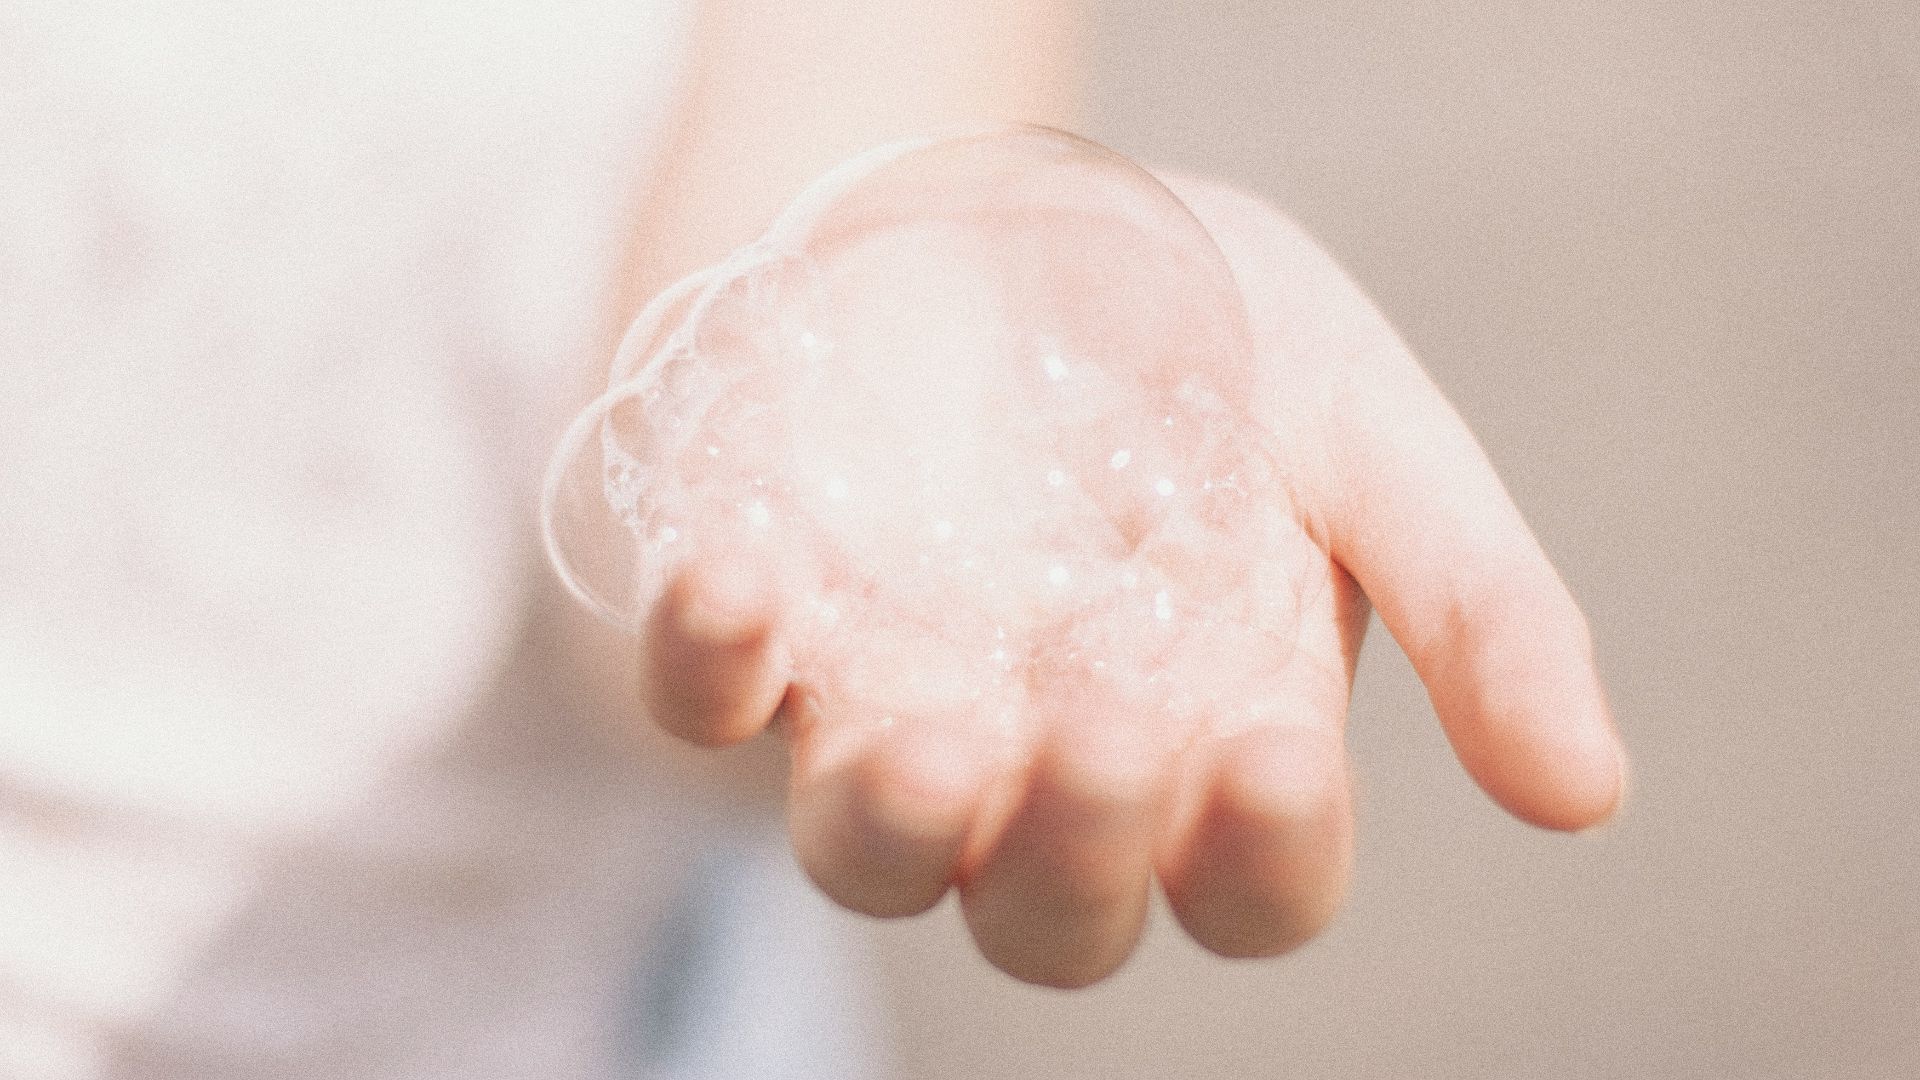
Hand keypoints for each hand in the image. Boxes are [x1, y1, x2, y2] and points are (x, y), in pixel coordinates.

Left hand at [637, 178, 1624, 987]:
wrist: (1004, 211)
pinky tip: (745, 580)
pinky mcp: (760, 632)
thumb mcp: (1365, 429)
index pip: (1248, 878)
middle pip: (1051, 915)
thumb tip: (1589, 794)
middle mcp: (1046, 762)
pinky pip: (700, 704)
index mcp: (1215, 738)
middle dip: (1077, 853)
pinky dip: (708, 661)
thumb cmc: (1201, 335)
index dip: (1262, 853)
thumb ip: (1474, 604)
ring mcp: (890, 705)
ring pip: (869, 857)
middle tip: (1105, 725)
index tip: (1273, 752)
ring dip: (894, 823)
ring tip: (933, 735)